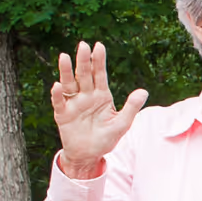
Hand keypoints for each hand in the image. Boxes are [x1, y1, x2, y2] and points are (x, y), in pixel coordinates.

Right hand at [50, 41, 148, 178]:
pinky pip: (59, 102)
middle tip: (83, 45)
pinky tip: (58, 85)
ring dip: (66, 71)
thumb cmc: (106, 139)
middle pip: (84, 75)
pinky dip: (57, 94)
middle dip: (84, 61)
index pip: (100, 75)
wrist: (89, 155)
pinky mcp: (63, 114)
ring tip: (64, 56)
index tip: (99, 46)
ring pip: (69, 84)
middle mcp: (86, 96)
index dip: (99, 61)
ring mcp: (73, 104)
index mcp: (102, 96)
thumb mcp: (122, 124)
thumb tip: (144, 91)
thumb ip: (131, 107)